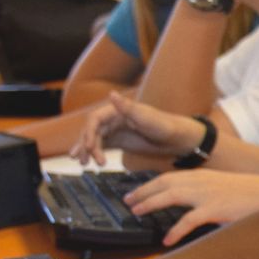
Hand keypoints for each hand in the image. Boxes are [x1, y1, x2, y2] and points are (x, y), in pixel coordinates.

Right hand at [70, 92, 202, 165]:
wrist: (176, 139)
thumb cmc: (163, 125)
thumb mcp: (146, 117)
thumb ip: (127, 107)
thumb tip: (111, 94)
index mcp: (117, 110)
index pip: (95, 119)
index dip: (88, 132)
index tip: (89, 146)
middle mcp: (113, 119)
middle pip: (91, 131)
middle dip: (85, 145)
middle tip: (84, 160)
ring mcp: (115, 131)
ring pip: (94, 140)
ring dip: (86, 151)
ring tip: (82, 164)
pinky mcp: (118, 142)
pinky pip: (101, 146)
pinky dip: (92, 154)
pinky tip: (87, 162)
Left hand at [124, 169, 258, 244]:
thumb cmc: (253, 195)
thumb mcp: (225, 189)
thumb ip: (207, 193)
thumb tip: (192, 206)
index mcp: (204, 176)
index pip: (169, 177)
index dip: (149, 184)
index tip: (136, 193)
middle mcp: (202, 181)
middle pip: (164, 183)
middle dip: (143, 191)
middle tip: (128, 202)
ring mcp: (208, 194)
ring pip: (171, 195)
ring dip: (151, 203)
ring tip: (137, 213)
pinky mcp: (216, 209)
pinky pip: (189, 220)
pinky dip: (176, 230)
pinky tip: (167, 240)